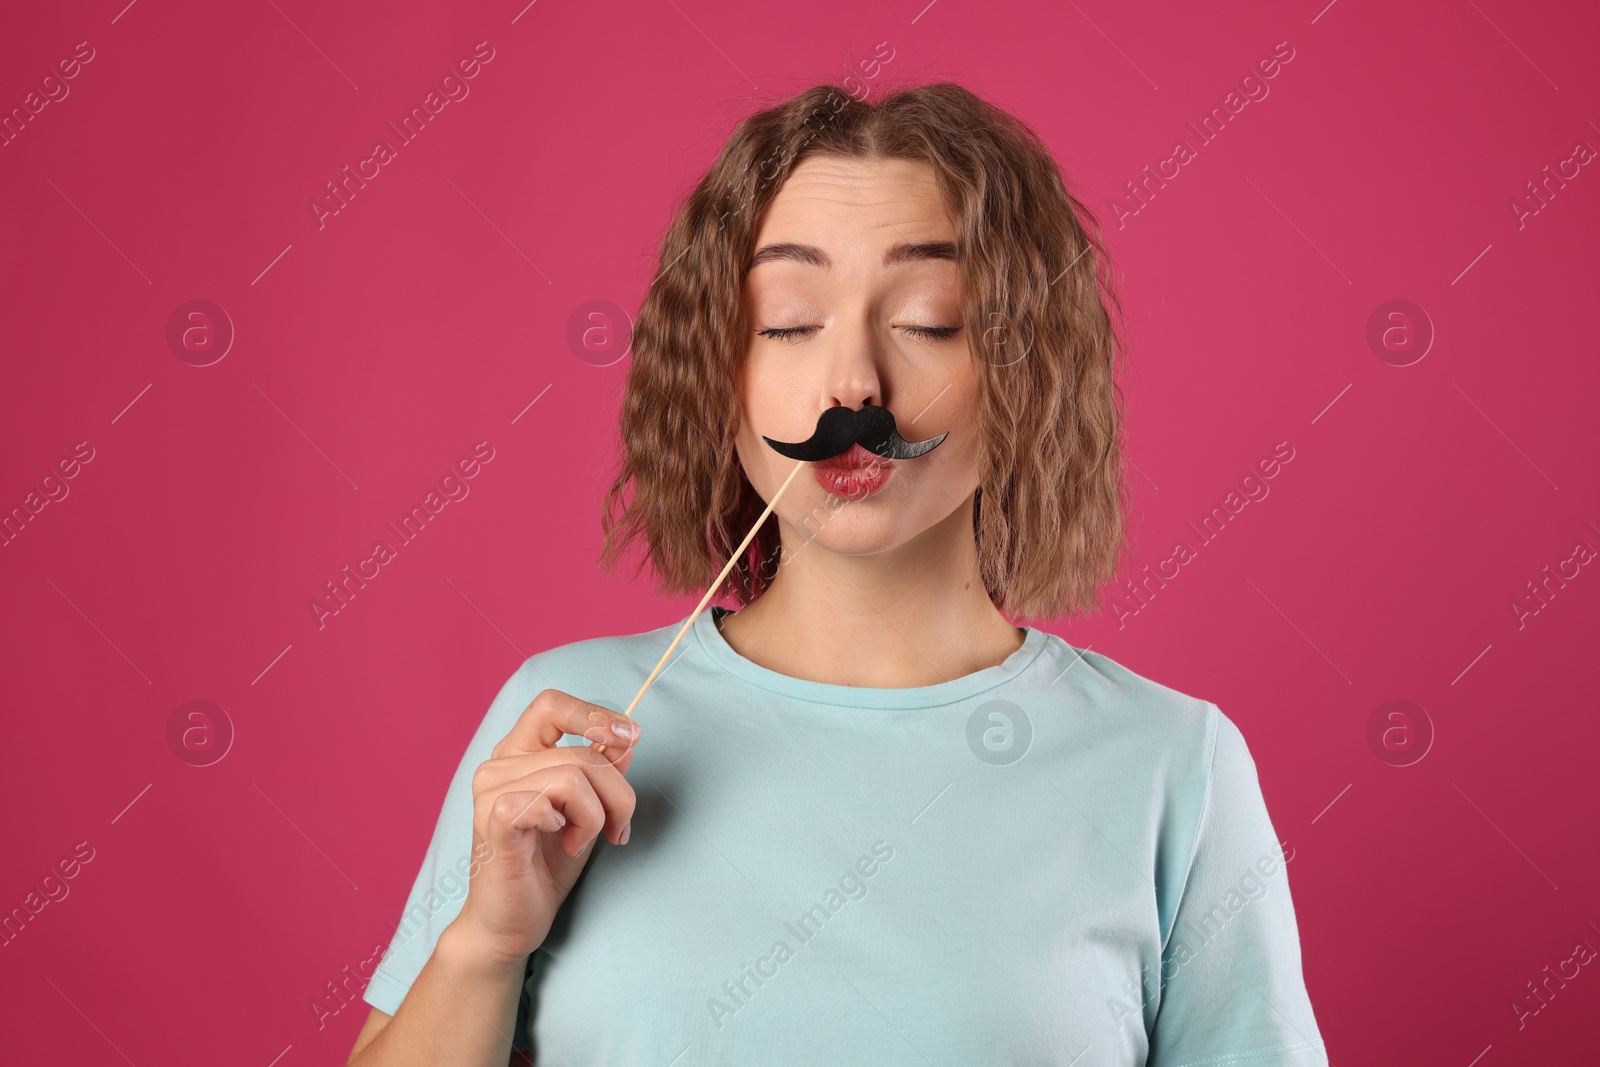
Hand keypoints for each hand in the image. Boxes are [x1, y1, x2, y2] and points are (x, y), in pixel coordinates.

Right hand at [453, 689, 639, 962]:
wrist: (511, 924)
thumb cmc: (546, 866)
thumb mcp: (588, 811)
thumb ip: (602, 772)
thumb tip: (626, 738)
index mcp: (517, 754)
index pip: (552, 704)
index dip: (594, 714)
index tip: (630, 738)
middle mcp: (498, 765)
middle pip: (583, 752)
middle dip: (619, 794)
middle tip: (617, 830)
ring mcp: (491, 791)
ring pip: (573, 776)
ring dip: (596, 815)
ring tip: (582, 841)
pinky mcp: (493, 820)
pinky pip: (547, 801)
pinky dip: (571, 823)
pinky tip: (560, 841)